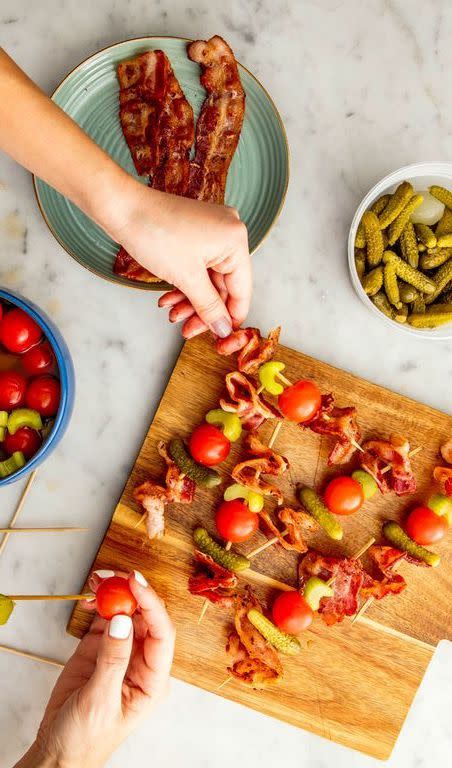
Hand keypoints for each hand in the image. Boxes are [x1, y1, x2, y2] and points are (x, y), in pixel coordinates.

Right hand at [17, 571, 174, 767]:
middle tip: (114, 576)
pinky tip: (91, 594)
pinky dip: (99, 603)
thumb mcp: (100, 702)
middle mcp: (142, 660)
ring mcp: (121, 651)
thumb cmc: (87, 739)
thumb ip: (112, 660)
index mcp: (153, 679)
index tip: (136, 582)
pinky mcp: (100, 647)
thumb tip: (123, 620)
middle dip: (132, 592)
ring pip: (126, 612)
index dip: (152, 604)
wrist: (58, 751)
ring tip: (98, 581)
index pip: (162, 633)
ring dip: (115, 593)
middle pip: (146, 617)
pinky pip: (105, 618)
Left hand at [111, 183, 251, 338]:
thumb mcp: (186, 278)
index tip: (220, 338)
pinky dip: (185, 285)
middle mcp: (229, 233)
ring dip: (191, 300)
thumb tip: (224, 329)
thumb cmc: (155, 232)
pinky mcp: (195, 235)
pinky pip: (197, 268)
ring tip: (173, 315)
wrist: (122, 208)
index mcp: (235, 240)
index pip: (242, 290)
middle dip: (203, 309)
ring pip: (208, 279)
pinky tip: (169, 299)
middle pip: (224, 286)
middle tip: (188, 330)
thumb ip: (209, 307)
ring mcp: (212, 233)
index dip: (231, 317)